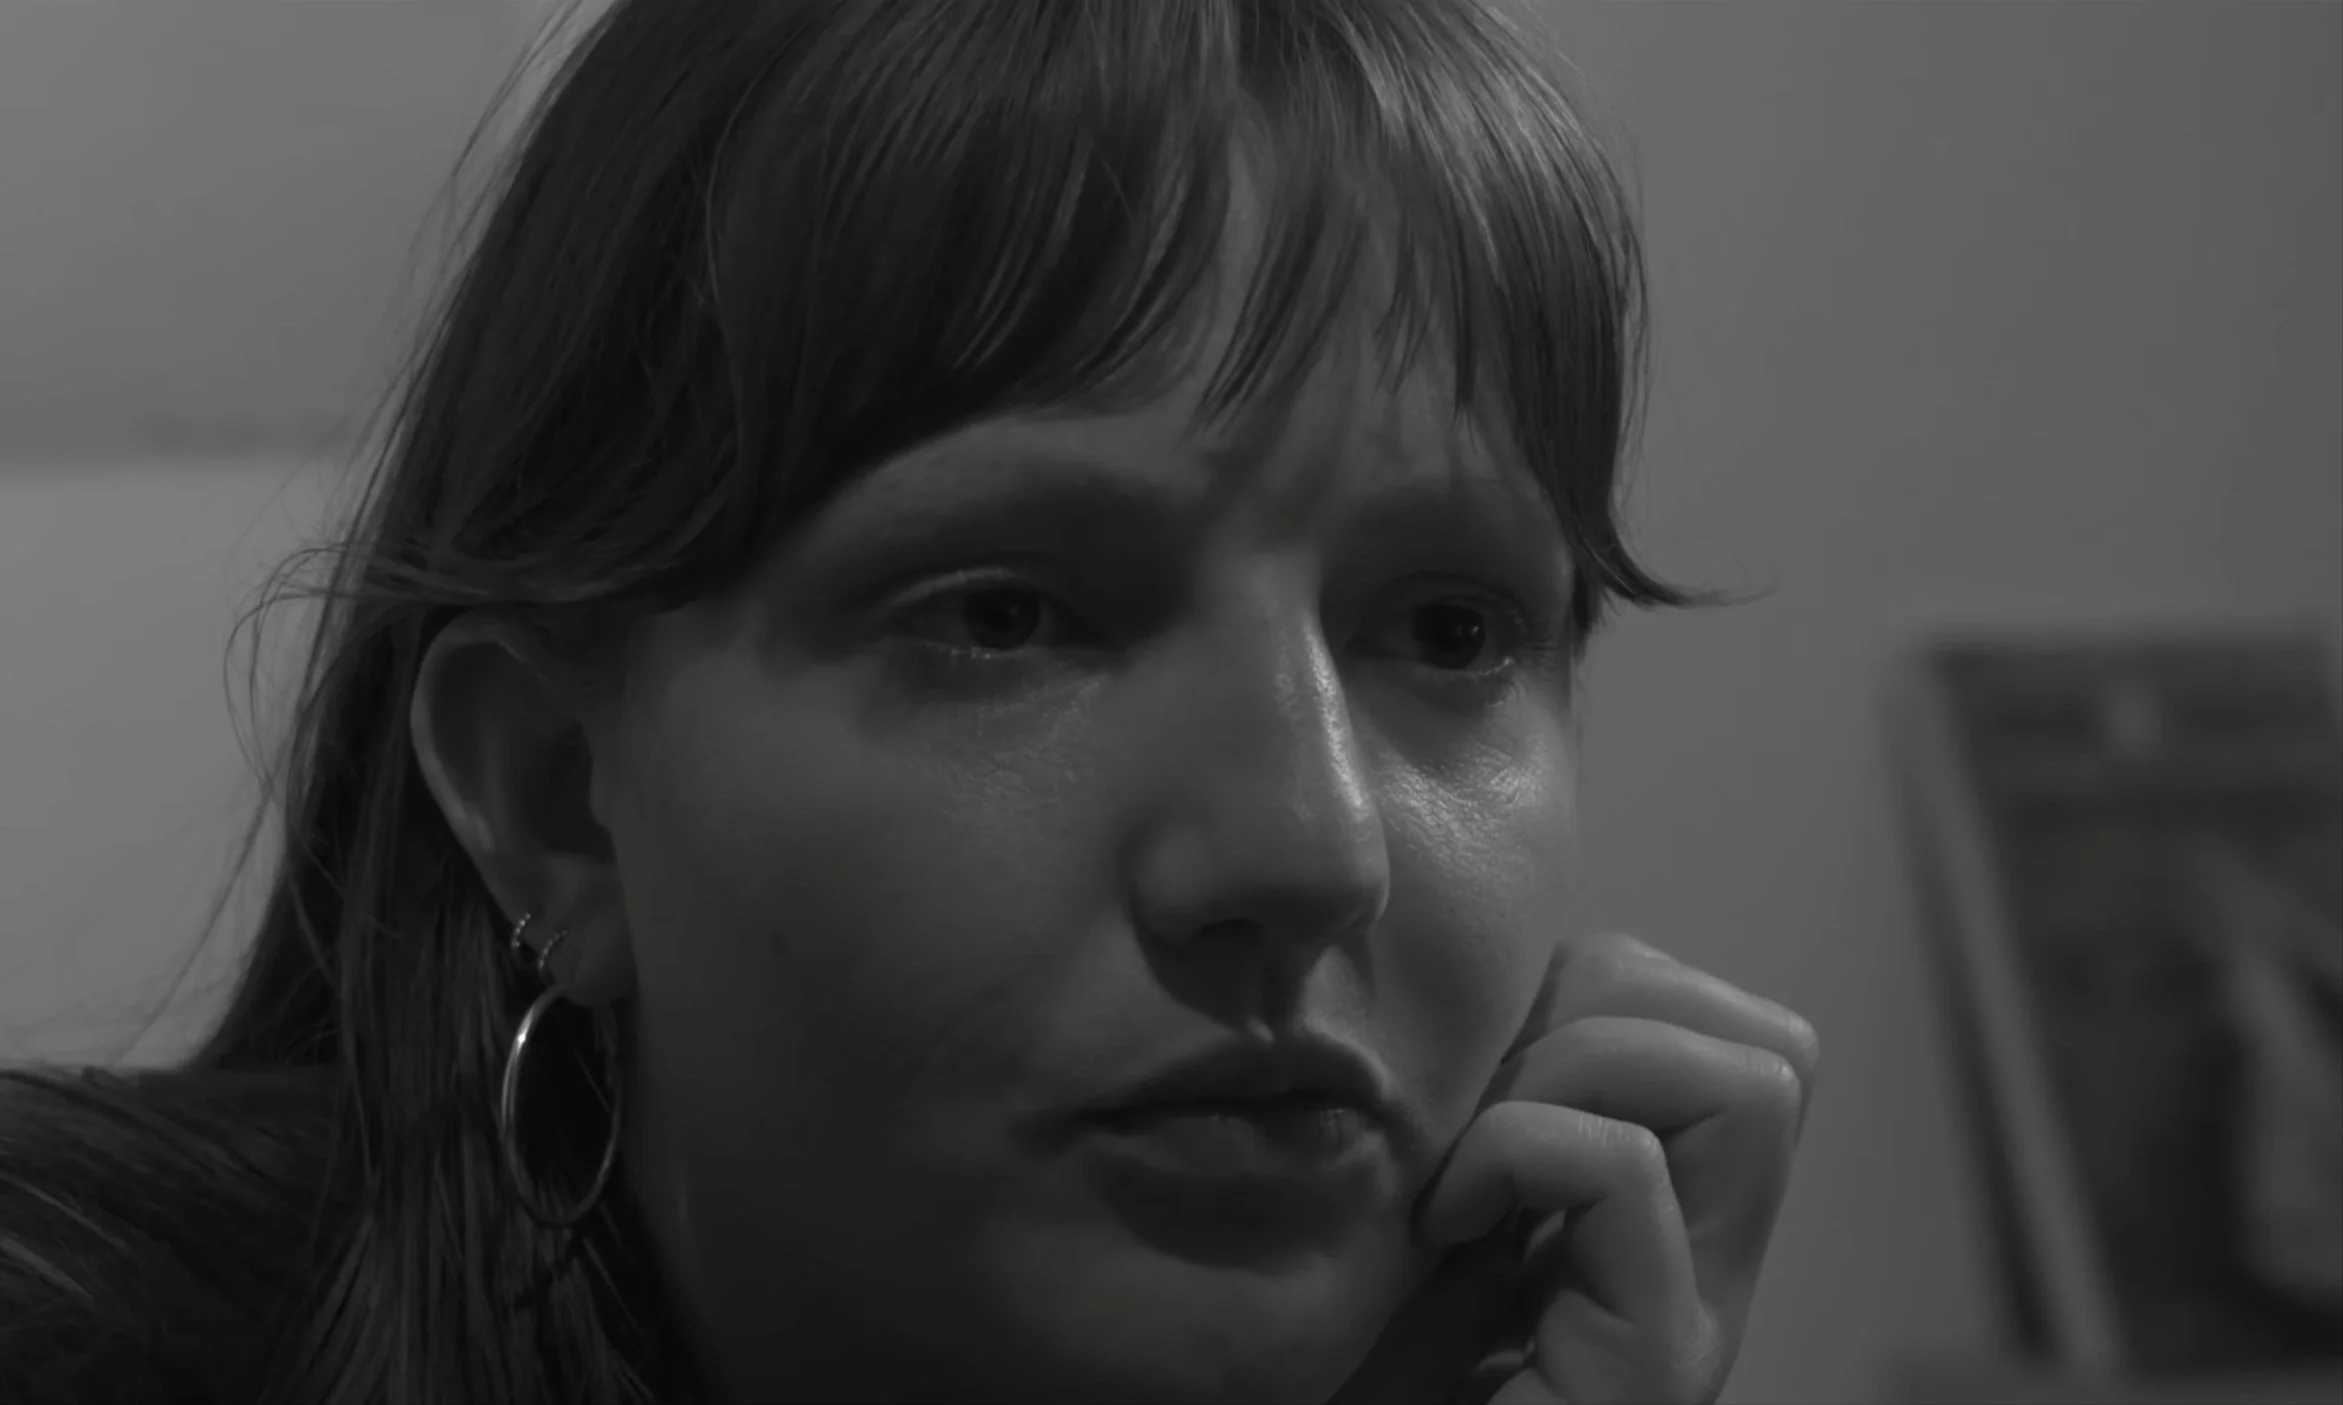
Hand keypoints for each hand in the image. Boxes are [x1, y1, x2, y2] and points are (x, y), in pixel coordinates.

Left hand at [1331, 933, 1818, 1404]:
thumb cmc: (1351, 1365)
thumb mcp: (1423, 1203)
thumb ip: (1482, 1106)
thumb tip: (1481, 963)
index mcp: (1664, 1219)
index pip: (1728, 1030)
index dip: (1604, 989)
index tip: (1480, 1063)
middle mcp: (1707, 1273)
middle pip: (1771, 1047)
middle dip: (1612, 1013)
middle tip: (1483, 1101)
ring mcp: (1692, 1328)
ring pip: (1754, 1084)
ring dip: (1578, 1073)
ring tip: (1472, 1159)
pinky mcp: (1650, 1381)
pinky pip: (1631, 1177)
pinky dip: (1525, 1152)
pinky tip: (1445, 1220)